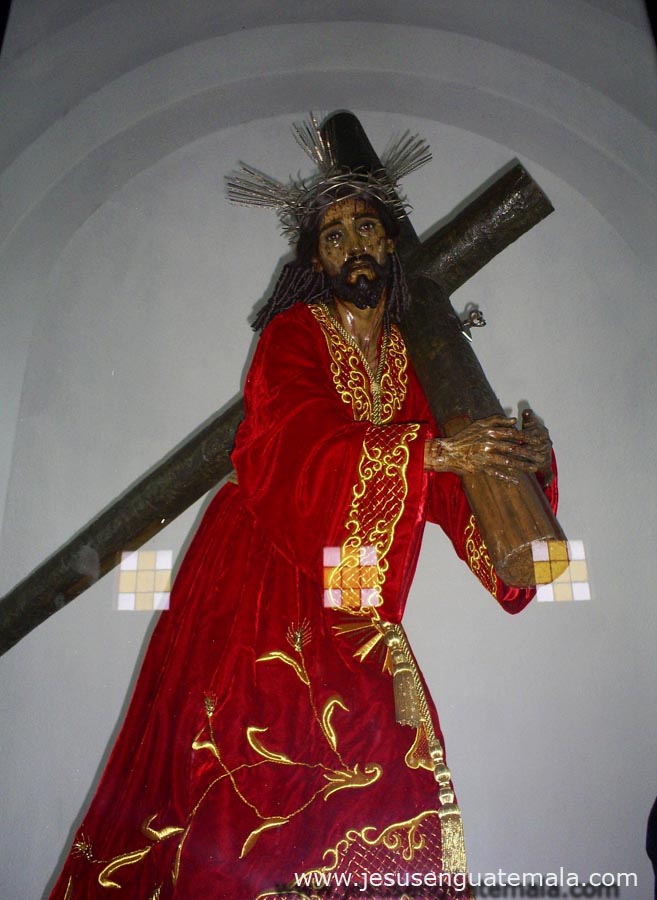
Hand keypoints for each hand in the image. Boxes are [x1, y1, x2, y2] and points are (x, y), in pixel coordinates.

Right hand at [424, 413, 551, 483]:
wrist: (448, 452)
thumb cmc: (464, 437)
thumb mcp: (479, 424)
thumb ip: (497, 420)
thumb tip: (514, 420)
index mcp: (490, 432)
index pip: (512, 435)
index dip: (526, 438)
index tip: (538, 441)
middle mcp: (489, 443)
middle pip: (513, 449)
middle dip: (528, 453)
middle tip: (540, 457)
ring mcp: (485, 456)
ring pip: (508, 462)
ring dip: (522, 466)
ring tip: (533, 469)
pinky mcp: (481, 467)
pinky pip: (497, 473)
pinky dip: (507, 478)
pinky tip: (517, 481)